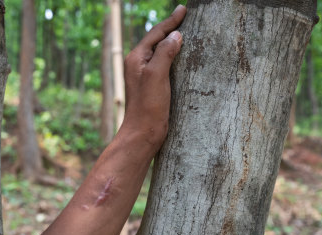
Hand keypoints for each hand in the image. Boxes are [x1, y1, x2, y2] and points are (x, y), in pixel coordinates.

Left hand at [122, 5, 185, 150]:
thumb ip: (165, 53)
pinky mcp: (152, 88)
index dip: (171, 21)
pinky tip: (182, 58)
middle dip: (170, 28)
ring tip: (185, 32)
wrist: (142, 134)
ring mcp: (144, 77)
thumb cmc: (148, 107)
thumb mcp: (157, 76)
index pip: (156, 33)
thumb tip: (175, 35)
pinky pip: (164, 66)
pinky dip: (173, 57)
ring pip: (160, 53)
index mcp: (136, 59)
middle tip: (184, 16)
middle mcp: (137, 66)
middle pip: (156, 41)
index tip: (183, 9)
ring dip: (172, 42)